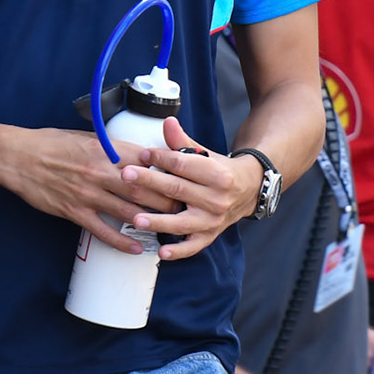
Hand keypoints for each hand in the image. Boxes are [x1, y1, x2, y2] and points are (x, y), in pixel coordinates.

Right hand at [0, 126, 179, 253]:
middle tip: (185, 209)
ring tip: (170, 230)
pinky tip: (137, 248)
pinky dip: (122, 241)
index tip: (183, 180)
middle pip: (145, 189)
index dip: (167, 172)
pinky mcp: (74, 211)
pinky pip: (103, 230)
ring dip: (151, 222)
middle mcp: (101, 172)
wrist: (18, 157)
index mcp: (105, 150)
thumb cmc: (50, 143)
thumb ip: (110, 147)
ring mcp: (88, 194)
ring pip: (129, 210)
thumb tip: (135, 155)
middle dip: (168, 200)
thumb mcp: (85, 137)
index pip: (146, 162)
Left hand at [121, 117, 259, 259]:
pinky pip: (193, 246)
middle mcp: (216, 198)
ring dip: (158, 221)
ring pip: (182, 221)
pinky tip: (161, 252)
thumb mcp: (204, 153)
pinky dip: (178, 251)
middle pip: (177, 189)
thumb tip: (167, 121)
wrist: (247, 190)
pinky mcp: (210, 236)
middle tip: (126, 176)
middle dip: (150, 182)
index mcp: (216, 173)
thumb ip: (182, 141)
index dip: (161, 158)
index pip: (183, 164)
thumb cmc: (218, 170)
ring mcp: (213, 220)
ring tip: (136, 219)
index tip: (141, 154)